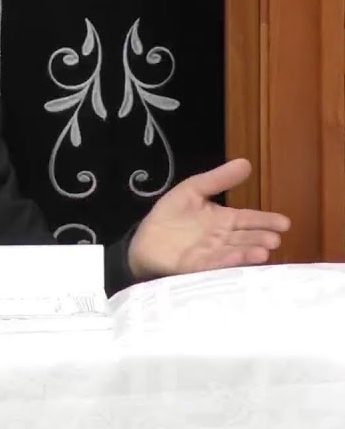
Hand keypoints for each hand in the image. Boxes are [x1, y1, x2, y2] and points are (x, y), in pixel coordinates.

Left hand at [128, 158, 290, 279]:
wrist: (143, 239)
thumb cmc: (171, 215)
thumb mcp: (193, 190)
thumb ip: (218, 179)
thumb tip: (246, 162)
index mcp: (224, 220)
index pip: (249, 219)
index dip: (266, 221)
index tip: (285, 223)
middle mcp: (222, 239)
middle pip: (245, 239)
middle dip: (260, 239)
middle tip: (274, 240)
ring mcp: (209, 254)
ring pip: (232, 253)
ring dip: (247, 254)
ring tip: (263, 253)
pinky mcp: (193, 267)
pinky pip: (210, 264)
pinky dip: (223, 263)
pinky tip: (235, 260)